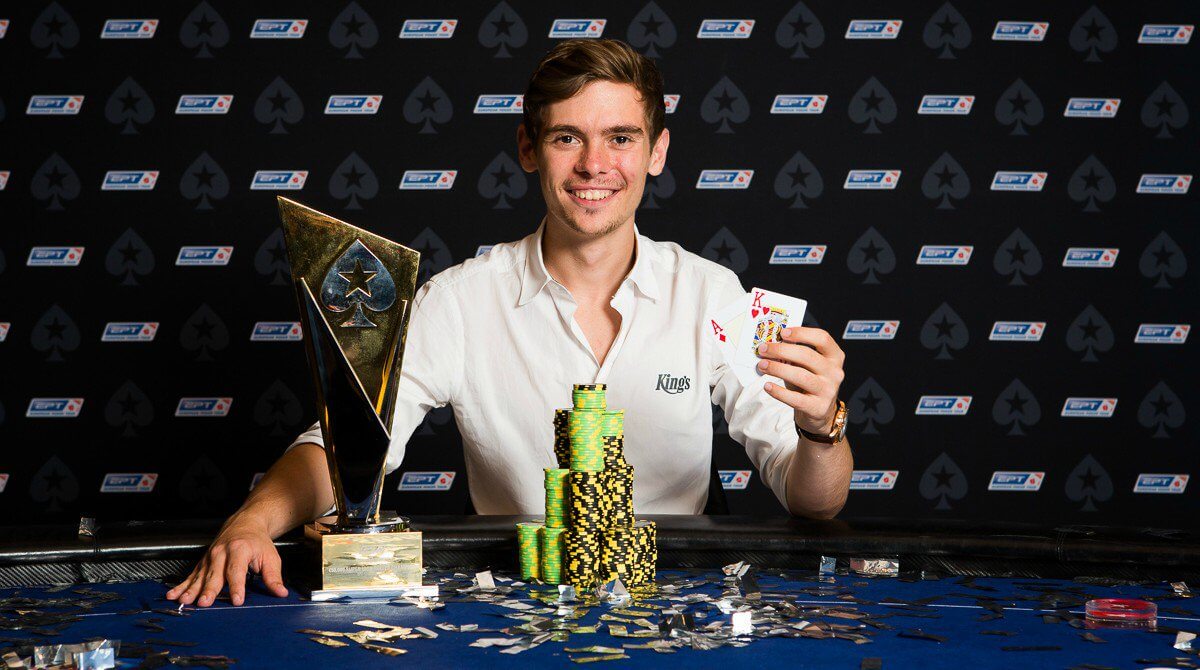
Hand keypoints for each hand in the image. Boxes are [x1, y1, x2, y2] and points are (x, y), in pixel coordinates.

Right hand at [165, 514, 287, 606]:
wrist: (245, 523)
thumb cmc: (257, 542)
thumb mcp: (270, 557)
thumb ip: (273, 577)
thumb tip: (281, 593)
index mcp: (239, 549)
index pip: (237, 571)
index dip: (237, 586)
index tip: (237, 600)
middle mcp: (221, 552)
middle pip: (215, 574)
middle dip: (209, 590)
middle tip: (204, 603)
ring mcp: (210, 557)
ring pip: (200, 576)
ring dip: (191, 589)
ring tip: (184, 601)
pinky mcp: (203, 562)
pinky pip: (191, 575)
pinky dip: (182, 586)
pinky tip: (173, 595)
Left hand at [755, 327, 845, 434]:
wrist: (821, 411)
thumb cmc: (810, 382)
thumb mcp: (808, 366)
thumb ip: (794, 355)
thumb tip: (770, 345)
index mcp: (835, 356)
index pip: (822, 338)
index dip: (802, 333)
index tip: (783, 332)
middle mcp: (835, 372)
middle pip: (807, 356)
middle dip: (782, 350)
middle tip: (763, 349)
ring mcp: (828, 391)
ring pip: (801, 376)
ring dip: (778, 369)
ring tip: (762, 366)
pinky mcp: (818, 407)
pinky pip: (796, 398)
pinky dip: (779, 392)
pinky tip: (767, 386)